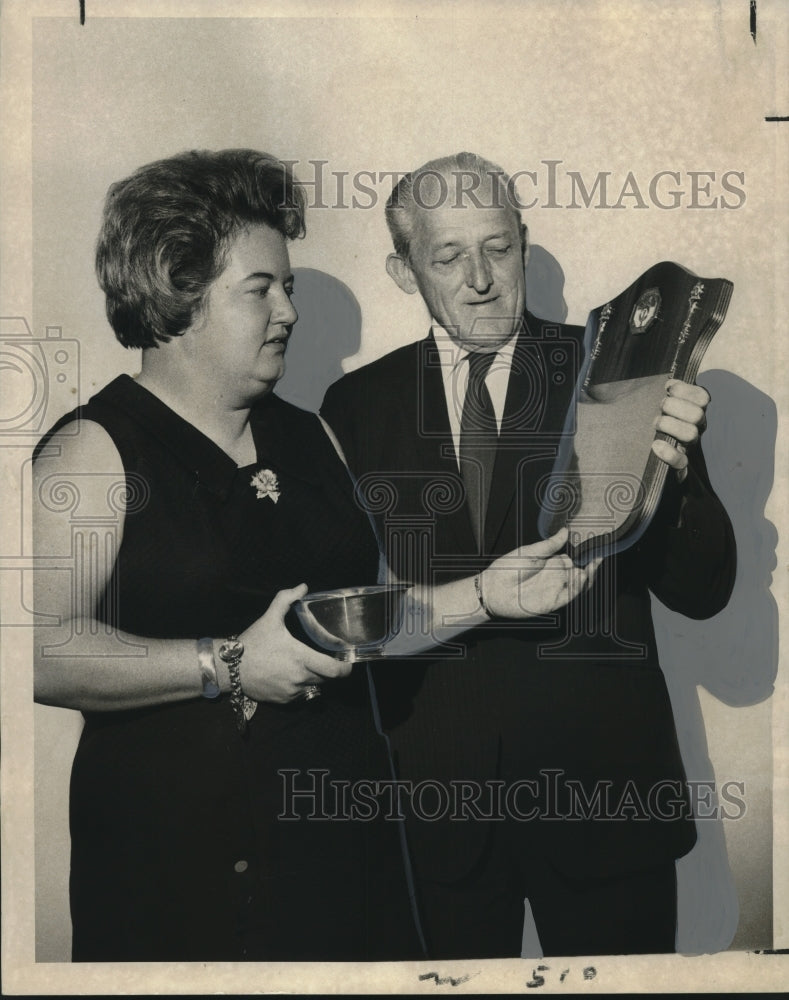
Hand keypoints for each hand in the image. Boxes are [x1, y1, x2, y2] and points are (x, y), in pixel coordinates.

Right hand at [238, 583, 350, 703]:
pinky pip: (301, 695)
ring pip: (315, 687)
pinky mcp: (283, 701)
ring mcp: (292, 692)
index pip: (335, 671)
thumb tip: (303, 586)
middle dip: (329, 670)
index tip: (347, 661)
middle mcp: (300, 678)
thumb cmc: (253, 642)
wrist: (230, 667)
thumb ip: (286, 599)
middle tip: (326, 658)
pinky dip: (302, 686)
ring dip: (315, 678)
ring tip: (307, 665)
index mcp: (301, 658)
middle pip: (327, 679)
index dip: (346, 668)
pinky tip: (293, 675)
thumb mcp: (270, 618)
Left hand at [480, 527, 601, 617]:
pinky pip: (571, 594)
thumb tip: (566, 531)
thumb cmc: (507, 569)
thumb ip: (550, 545)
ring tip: (594, 562)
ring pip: (580, 582)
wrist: (494, 591)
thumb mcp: (529, 552)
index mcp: (550, 561)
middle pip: (580, 568)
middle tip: (599, 551)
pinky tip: (582, 574)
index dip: (585, 551)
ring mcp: (556, 588)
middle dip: (591, 561)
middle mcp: (556, 575)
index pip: (574, 555)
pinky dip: (580, 585)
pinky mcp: (554, 601)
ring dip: (589, 573)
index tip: (595, 542)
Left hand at [652, 379, 708, 482]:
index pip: (702, 397)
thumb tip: (670, 383)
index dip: (684, 390)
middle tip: (660, 407)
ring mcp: (689, 447)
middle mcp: (696, 428)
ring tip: (655, 423)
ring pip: (691, 435)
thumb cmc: (654, 420)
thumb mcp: (663, 403)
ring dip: (670, 425)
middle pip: (697, 415)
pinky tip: (656, 445)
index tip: (667, 388)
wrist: (644, 453)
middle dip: (674, 406)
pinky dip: (669, 453)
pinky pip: (681, 462)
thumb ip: (670, 392)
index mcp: (695, 411)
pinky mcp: (679, 465)